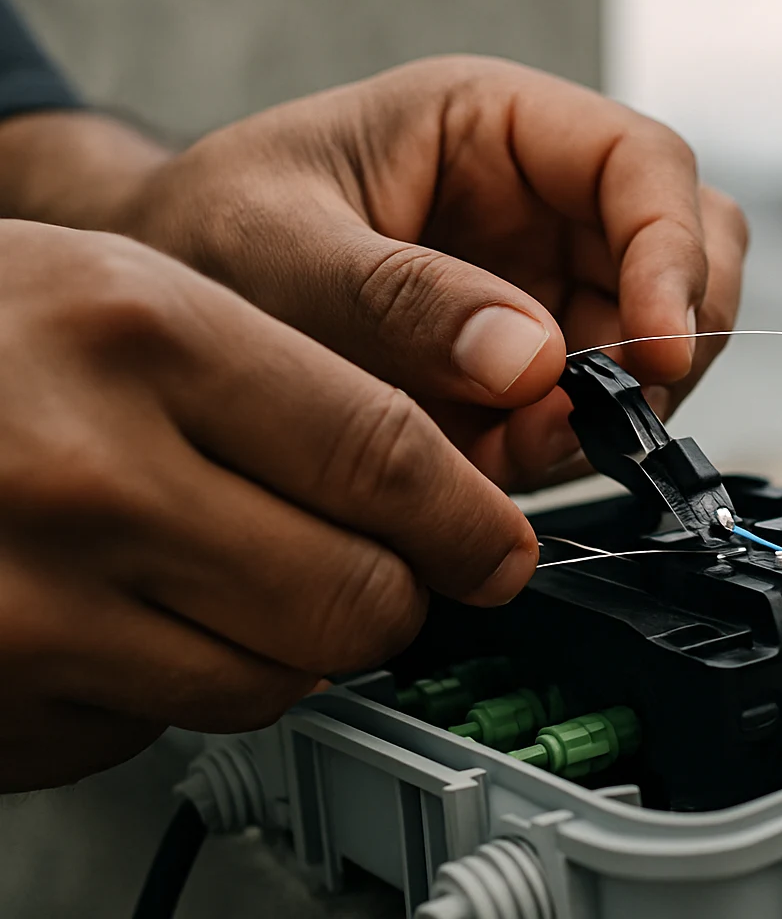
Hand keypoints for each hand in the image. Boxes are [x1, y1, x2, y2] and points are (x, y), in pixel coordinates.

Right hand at [0, 220, 538, 789]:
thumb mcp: (127, 291)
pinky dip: (175, 682)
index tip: (500, 547)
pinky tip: (122, 614)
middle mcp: (87, 473)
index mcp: (142, 334)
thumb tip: (438, 492)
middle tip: (391, 573)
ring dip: (291, 645)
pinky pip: (157, 725)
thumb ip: (286, 377)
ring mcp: (28, 602)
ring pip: (272, 680)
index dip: (473, 520)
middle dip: (399, 596)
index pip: (384, 458)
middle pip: (353, 595)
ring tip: (236, 578)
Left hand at [114, 56, 748, 488]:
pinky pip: (600, 408)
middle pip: (689, 252)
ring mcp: (546, 285)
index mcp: (494, 126)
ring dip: (618, 408)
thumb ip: (397, 297)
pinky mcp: (533, 364)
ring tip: (511, 447)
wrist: (166, 312)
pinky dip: (569, 449)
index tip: (656, 348)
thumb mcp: (277, 249)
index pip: (642, 165)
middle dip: (667, 340)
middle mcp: (542, 202)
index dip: (675, 252)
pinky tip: (491, 462)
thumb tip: (536, 361)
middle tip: (605, 412)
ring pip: (660, 340)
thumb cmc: (205, 235)